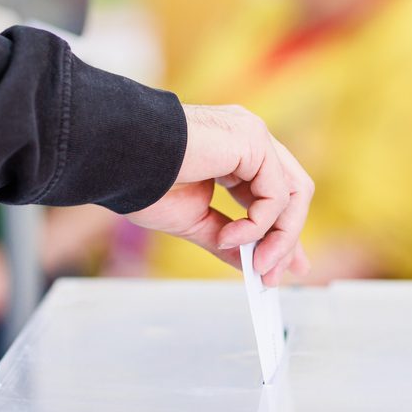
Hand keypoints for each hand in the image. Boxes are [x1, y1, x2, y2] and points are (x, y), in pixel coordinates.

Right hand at [124, 105, 313, 285]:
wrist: (119, 160)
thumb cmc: (143, 181)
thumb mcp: (194, 221)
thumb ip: (227, 240)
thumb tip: (253, 264)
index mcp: (234, 153)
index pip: (273, 193)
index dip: (282, 231)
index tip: (282, 267)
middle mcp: (248, 140)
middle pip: (290, 193)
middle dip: (286, 238)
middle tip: (271, 276)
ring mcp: (252, 136)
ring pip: (292, 195)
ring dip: (279, 238)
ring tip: (257, 266)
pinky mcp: (253, 140)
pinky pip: (275, 195)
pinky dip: (259, 225)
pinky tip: (230, 237)